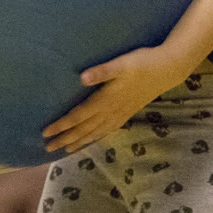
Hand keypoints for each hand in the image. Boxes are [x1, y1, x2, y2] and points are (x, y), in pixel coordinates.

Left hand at [42, 45, 186, 153]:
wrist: (167, 69)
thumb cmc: (142, 63)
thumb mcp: (121, 63)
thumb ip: (101, 72)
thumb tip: (82, 78)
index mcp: (105, 99)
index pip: (78, 116)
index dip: (61, 125)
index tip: (45, 133)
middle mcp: (111, 111)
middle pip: (84, 129)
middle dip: (65, 138)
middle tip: (47, 148)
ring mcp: (120, 114)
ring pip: (95, 132)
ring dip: (79, 141)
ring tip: (65, 149)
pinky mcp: (127, 112)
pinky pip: (107, 130)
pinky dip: (96, 137)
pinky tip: (92, 140)